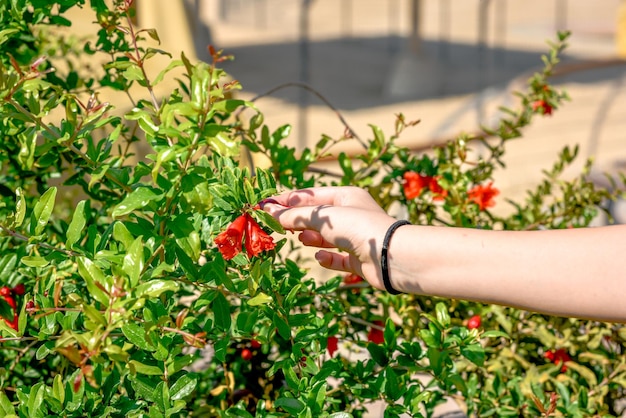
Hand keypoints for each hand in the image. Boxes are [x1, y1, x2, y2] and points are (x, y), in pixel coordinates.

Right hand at [263, 187, 396, 289]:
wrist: (391, 257)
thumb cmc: (359, 228)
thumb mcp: (323, 217)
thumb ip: (296, 216)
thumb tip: (269, 212)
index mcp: (346, 196)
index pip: (310, 195)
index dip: (287, 200)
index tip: (265, 205)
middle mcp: (351, 215)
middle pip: (317, 217)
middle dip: (297, 220)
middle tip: (275, 225)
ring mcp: (355, 238)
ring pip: (325, 237)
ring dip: (311, 238)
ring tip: (301, 238)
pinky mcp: (358, 259)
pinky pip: (337, 257)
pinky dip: (326, 257)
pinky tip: (319, 257)